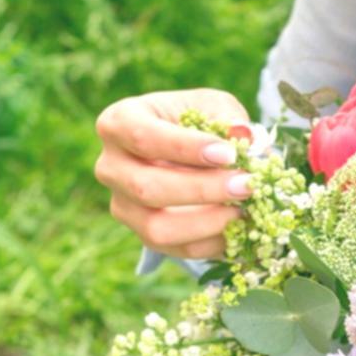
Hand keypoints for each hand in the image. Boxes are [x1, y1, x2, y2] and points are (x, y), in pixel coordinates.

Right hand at [94, 89, 252, 259]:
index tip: (229, 153)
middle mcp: (110, 167)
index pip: (143, 137)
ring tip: (243, 209)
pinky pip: (176, 249)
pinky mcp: (143, 234)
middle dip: (202, 190)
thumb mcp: (213, 106)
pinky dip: (212, 242)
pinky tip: (239, 227)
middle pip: (146, 188)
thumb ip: (227, 116)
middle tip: (245, 185)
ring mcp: (123, 205)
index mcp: (119, 122)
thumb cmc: (199, 121)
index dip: (186, 148)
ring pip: (156, 228)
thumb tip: (242, 135)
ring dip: (207, 223)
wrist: (193, 153)